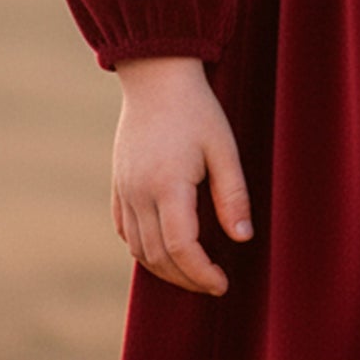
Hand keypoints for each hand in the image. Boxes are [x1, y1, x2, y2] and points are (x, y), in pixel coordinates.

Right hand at [111, 57, 253, 295]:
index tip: (222, 284)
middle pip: (157, 256)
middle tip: (212, 282)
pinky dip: (143, 249)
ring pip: (138, 249)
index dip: (201, 273)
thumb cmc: (196, 108)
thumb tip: (242, 238)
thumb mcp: (223, 146)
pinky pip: (125, 230)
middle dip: (185, 278)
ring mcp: (123, 190)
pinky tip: (163, 249)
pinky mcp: (118, 184)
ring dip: (164, 268)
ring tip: (193, 270)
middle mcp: (139, 193)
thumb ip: (232, 194)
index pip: (181, 248)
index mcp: (167, 185)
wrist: (157, 75)